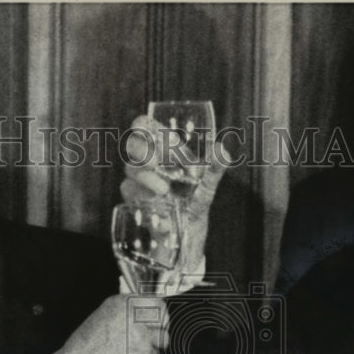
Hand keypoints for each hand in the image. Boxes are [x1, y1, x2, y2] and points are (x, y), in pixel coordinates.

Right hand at [48, 293, 168, 353]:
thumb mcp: (102, 318)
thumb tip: (140, 314)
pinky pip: (155, 353)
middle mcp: (133, 313)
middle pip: (162, 315)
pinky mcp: (145, 349)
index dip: (157, 311)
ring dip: (155, 344)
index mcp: (121, 302)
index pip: (153, 300)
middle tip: (152, 336)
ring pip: (162, 336)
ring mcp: (141, 330)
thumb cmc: (85, 348)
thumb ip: (123, 313)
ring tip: (137, 350)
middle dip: (160, 326)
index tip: (156, 319)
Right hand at [120, 114, 228, 274]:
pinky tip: (158, 207)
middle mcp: (149, 160)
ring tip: (164, 191)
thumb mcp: (208, 184)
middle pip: (133, 145)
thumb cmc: (196, 197)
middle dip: (142, 152)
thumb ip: (215, 168)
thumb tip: (223, 151)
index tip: (149, 133)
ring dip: (145, 178)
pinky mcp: (133, 198)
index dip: (142, 125)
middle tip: (155, 164)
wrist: (189, 228)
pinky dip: (144, 199)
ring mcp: (138, 179)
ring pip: (130, 170)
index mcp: (165, 148)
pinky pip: (129, 193)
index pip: (144, 126)